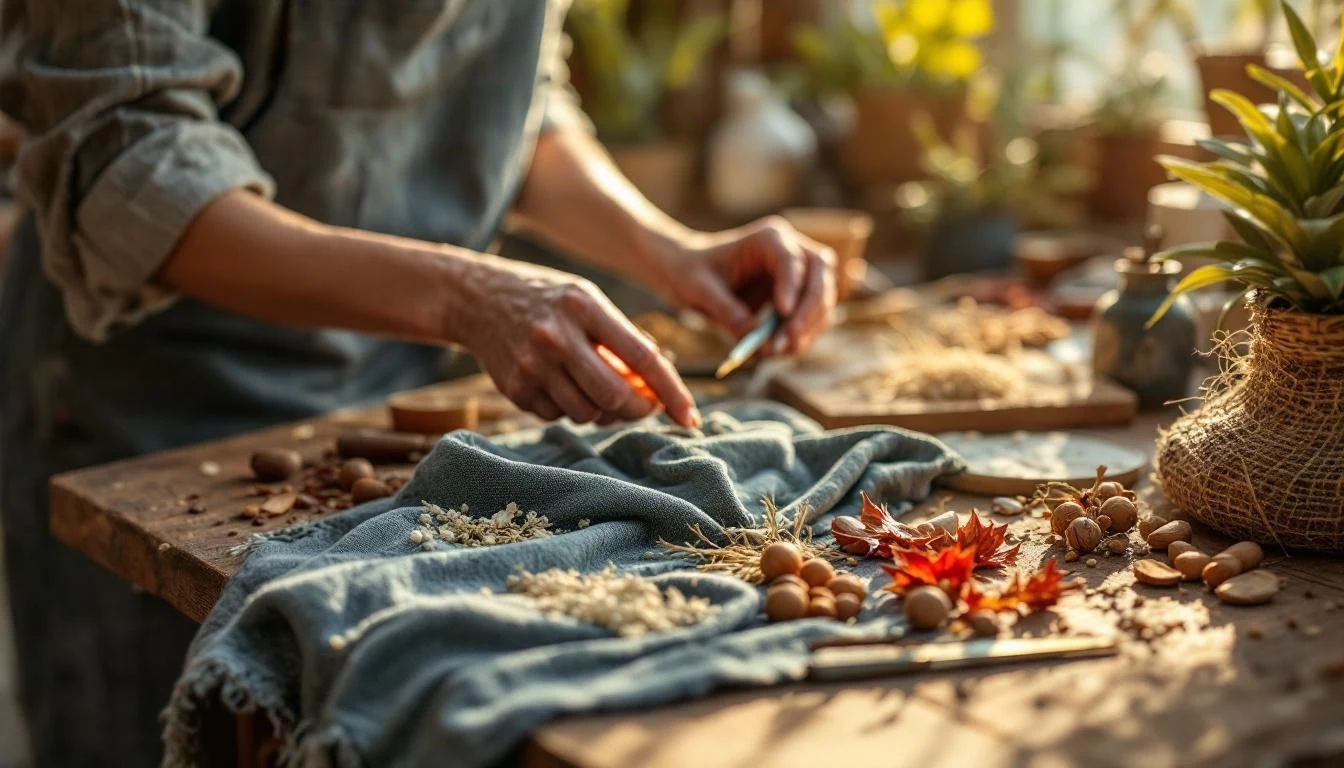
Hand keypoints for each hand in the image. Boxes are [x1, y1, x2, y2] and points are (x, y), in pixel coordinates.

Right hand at [455, 257, 699, 426]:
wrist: (476, 298)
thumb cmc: (548, 300)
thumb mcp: (588, 300)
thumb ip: (623, 337)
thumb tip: (659, 382)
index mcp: (585, 307)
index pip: (642, 357)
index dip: (671, 391)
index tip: (690, 416)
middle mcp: (557, 337)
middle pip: (615, 397)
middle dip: (637, 409)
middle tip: (643, 405)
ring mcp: (532, 366)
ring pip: (588, 413)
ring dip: (602, 410)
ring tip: (595, 385)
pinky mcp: (515, 389)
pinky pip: (559, 416)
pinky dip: (570, 408)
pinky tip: (561, 383)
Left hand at [651, 216, 836, 353]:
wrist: (693, 276)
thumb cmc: (693, 273)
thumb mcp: (699, 289)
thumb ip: (724, 309)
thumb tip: (752, 332)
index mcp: (768, 238)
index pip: (791, 258)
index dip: (791, 286)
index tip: (782, 313)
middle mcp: (792, 250)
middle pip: (820, 274)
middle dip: (808, 309)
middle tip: (788, 339)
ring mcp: (801, 274)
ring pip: (823, 298)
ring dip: (808, 327)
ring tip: (780, 350)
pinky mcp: (800, 298)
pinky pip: (814, 317)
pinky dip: (804, 335)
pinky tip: (783, 349)